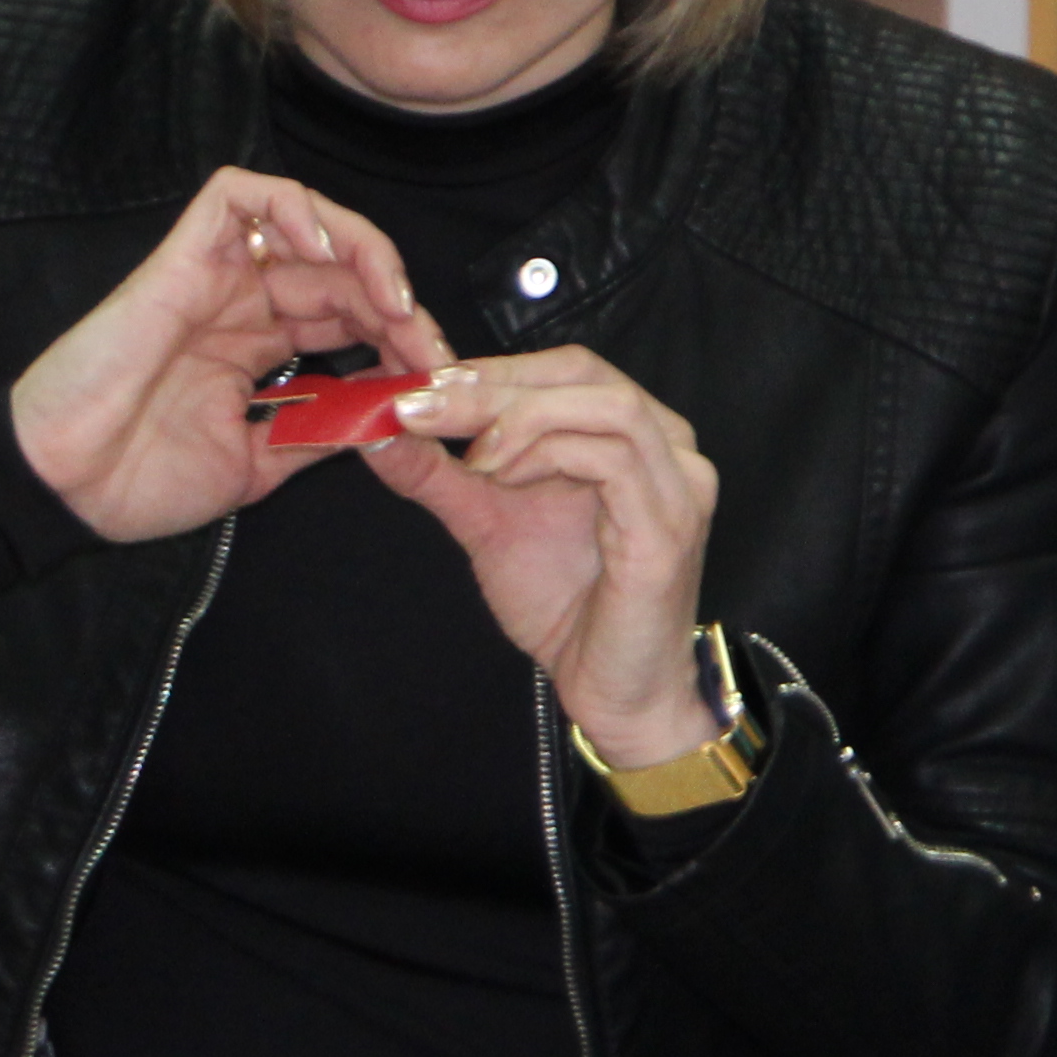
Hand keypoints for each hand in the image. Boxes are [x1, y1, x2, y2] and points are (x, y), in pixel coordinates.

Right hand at [10, 171, 443, 544]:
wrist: (63, 486)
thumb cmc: (141, 479)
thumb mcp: (260, 465)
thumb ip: (321, 433)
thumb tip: (391, 416)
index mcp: (259, 346)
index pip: (351, 315)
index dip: (403, 337)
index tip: (436, 379)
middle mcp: (243, 302)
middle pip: (342, 270)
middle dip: (400, 303)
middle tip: (431, 348)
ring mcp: (213, 275)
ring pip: (306, 218)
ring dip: (364, 251)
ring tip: (394, 302)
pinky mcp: (181, 255)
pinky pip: (239, 196)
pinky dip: (293, 207)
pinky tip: (326, 252)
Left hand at [367, 347, 722, 764]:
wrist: (611, 688)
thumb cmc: (568, 606)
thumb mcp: (489, 521)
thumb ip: (441, 474)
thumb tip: (378, 429)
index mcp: (633, 437)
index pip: (565, 369)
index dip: (491, 368)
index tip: (421, 387)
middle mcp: (670, 448)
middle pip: (583, 372)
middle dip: (494, 385)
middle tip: (425, 408)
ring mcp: (678, 484)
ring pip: (603, 405)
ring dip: (519, 419)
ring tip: (470, 459)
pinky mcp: (667, 526)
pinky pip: (612, 459)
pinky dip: (548, 456)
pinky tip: (504, 480)